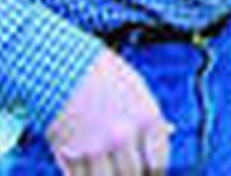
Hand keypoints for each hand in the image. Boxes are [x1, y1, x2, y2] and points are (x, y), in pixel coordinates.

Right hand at [46, 49, 170, 174]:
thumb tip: (170, 132)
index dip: (153, 173)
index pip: (158, 165)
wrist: (59, 65)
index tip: (148, 173)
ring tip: (106, 170)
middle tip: (126, 171)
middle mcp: (123, 136)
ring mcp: (95, 148)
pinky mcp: (70, 155)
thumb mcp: (136, 88)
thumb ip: (151, 116)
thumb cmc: (101, 74)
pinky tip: (87, 169)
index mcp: (146, 119)